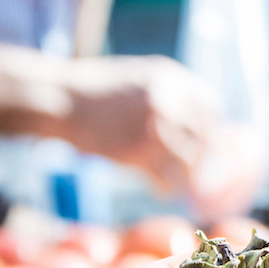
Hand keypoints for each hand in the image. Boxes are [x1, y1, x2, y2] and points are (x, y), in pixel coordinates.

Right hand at [60, 55, 220, 193]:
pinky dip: (166, 187)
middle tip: (196, 171)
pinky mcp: (139, 149)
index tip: (206, 143)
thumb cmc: (91, 91)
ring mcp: (156, 122)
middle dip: (202, 156)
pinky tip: (160, 191)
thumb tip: (188, 120)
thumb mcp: (135, 78)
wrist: (58, 97)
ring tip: (176, 185)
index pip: (210, 105)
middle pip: (204, 134)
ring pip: (188, 159)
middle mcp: (170, 97)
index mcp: (171, 76)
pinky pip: (166, 175)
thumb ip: (164, 93)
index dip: (210, 127)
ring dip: (185, 176)